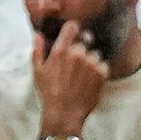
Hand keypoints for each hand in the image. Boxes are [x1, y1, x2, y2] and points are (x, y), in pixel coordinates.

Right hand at [33, 20, 109, 138]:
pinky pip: (103, 64)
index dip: (72, 30)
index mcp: (61, 51)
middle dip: (80, 49)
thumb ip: (38, 50)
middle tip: (73, 64)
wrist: (65, 112)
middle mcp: (78, 54)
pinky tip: (88, 80)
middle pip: (84, 42)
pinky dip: (98, 70)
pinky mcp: (103, 73)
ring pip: (94, 54)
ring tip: (81, 74)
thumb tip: (38, 35)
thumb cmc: (48, 92)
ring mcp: (92, 63)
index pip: (72, 27)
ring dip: (90, 60)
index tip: (72, 34)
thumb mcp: (37, 71)